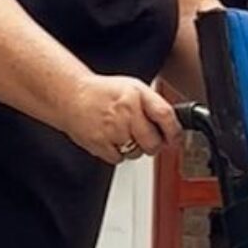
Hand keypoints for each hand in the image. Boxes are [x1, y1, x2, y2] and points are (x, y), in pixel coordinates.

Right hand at [55, 74, 179, 164]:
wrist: (71, 96)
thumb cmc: (103, 93)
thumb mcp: (132, 88)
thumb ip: (153, 105)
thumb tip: (172, 127)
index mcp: (137, 95)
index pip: (165, 116)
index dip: (175, 132)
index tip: (176, 139)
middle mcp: (126, 112)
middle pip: (153, 142)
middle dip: (154, 144)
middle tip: (147, 139)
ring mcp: (113, 129)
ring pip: (136, 153)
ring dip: (134, 148)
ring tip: (123, 133)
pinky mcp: (100, 143)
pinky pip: (119, 159)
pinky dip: (118, 153)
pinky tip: (111, 139)